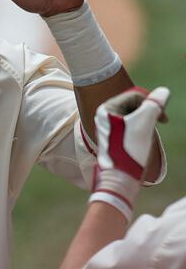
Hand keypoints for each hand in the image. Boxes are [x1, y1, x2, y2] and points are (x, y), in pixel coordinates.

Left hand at [90, 86, 168, 219]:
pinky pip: (129, 127)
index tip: (164, 119)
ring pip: (133, 116)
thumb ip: (153, 105)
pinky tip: (142, 141)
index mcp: (106, 109)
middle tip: (158, 123)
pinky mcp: (112, 138)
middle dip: (149, 113)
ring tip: (147, 135)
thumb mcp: (144, 124)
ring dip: (145, 122)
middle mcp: (104, 116)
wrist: (118, 177)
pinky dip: (140, 130)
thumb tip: (163, 91)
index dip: (153, 104)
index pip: (135, 96)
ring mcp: (107, 127)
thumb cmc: (129, 149)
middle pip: (133, 105)